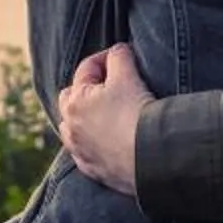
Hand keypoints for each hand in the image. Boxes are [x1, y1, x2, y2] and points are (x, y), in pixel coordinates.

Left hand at [58, 43, 155, 195]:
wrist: (151, 158)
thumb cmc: (136, 113)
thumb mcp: (127, 75)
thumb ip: (119, 56)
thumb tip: (118, 51)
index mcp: (74, 101)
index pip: (87, 68)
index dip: (107, 58)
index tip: (125, 57)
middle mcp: (70, 128)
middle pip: (72, 99)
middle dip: (89, 88)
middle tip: (113, 85)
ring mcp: (80, 152)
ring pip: (75, 129)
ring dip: (87, 119)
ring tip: (110, 114)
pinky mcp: (94, 171)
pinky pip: (88, 153)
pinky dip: (96, 145)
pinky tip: (112, 141)